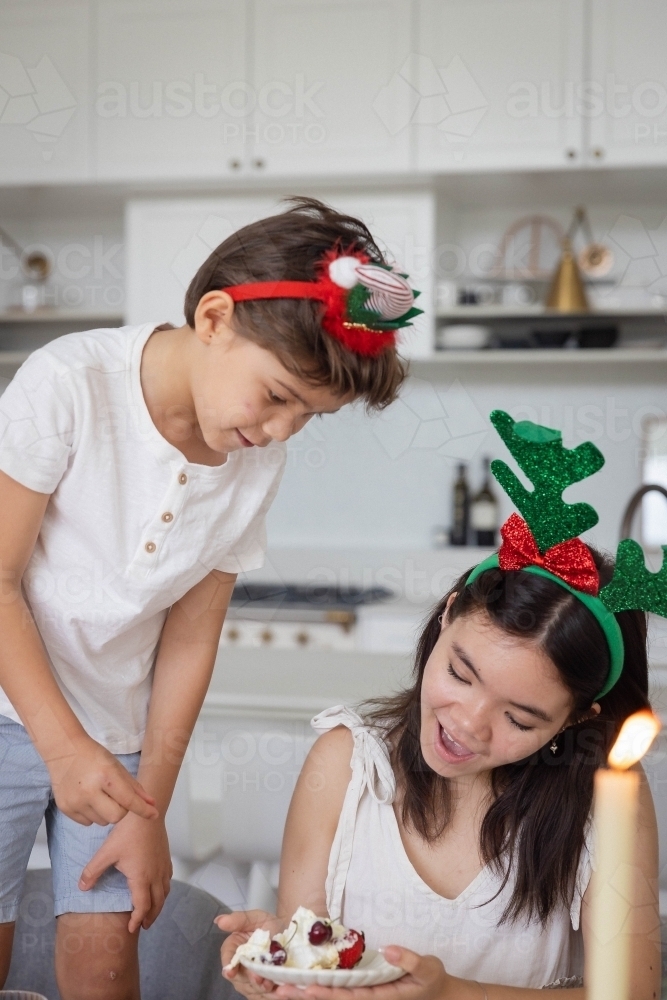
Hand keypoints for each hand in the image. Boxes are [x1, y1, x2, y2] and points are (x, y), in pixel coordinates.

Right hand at [46, 736, 157, 825]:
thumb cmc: (93, 756)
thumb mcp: (117, 767)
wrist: (63, 750)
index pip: (128, 800)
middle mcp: (89, 791)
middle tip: (117, 797)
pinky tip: (88, 798)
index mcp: (105, 776)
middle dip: (122, 810)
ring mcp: (75, 801)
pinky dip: (93, 814)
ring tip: (99, 795)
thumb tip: (152, 805)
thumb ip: (135, 787)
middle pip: (116, 817)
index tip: (154, 814)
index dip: (143, 810)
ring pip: (102, 822)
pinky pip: (87, 822)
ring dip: (106, 812)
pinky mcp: (65, 808)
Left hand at [78, 811, 171, 932]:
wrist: (146, 814)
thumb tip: (82, 888)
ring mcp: (163, 867)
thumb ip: (93, 871)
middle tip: (143, 926)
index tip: (131, 928)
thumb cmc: (127, 832)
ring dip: (159, 905)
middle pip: (157, 903)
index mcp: (141, 878)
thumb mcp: (106, 853)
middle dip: (150, 917)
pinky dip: (164, 890)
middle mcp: (155, 876)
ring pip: (165, 893)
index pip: (142, 906)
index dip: (137, 920)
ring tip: (152, 911)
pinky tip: (159, 888)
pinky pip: (168, 880)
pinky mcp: (166, 858)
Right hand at [217, 909, 285, 998]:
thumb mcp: (256, 918)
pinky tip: (280, 993)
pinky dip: (271, 996)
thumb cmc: (268, 925)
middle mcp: (238, 968)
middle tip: (261, 979)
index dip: (229, 966)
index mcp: (233, 949)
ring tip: (273, 986)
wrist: (289, 935)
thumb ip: (238, 919)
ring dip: (262, 990)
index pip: (228, 959)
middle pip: (240, 978)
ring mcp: (249, 981)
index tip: (231, 972)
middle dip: (251, 980)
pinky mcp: (261, 990)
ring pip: (252, 990)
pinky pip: (262, 997)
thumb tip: (219, 921)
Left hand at [273, 946, 451, 999]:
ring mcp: (364, 994)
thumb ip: (409, 959)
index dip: (327, 994)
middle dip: (306, 995)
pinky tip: (302, 984)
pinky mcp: (363, 987)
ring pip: (332, 996)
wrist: (437, 992)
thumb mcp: (428, 968)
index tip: (306, 989)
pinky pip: (338, 989)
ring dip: (307, 993)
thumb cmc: (433, 981)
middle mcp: (367, 998)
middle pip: (333, 999)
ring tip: (279, 989)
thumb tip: (386, 948)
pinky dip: (320, 988)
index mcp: (380, 997)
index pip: (348, 997)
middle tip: (278, 991)